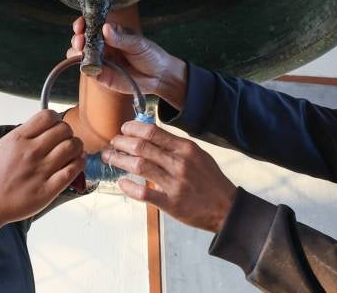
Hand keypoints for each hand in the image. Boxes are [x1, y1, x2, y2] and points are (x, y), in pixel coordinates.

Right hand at [0, 110, 84, 223]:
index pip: (48, 116)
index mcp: (18, 139)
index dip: (56, 119)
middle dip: (68, 133)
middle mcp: (30, 153)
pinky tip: (76, 162)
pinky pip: (73, 170)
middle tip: (65, 141)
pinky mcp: (47, 190)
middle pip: (64, 129)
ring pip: (72, 147)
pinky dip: (79, 163)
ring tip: (72, 152)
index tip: (56, 127)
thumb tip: (50, 122)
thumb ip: (27, 132)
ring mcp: (39, 171)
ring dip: (77, 147)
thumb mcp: (5, 144)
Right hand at [67, 19, 187, 109]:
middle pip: (83, 39)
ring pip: (81, 54)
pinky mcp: (101, 75)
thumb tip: (105, 28)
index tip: (81, 24)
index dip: (84, 23)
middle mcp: (104, 46)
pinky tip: (87, 64)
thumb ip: (121, 38)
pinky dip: (84, 66)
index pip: (93, 25)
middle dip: (78, 37)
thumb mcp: (138, 43)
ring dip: (76, 51)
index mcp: (112, 33)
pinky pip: (88, 70)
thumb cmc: (151, 55)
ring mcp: (101, 60)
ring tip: (80, 50)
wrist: (159, 77)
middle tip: (80, 39)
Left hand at [102, 121, 237, 232]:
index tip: (123, 129)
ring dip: (120, 160)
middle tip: (113, 144)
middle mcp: (179, 163)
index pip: (153, 132)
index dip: (133, 128)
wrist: (226, 207)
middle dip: (121, 143)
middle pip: (142, 147)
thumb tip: (150, 135)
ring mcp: (175, 183)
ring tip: (110, 158)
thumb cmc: (210, 179)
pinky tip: (122, 183)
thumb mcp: (198, 155)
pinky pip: (145, 193)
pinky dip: (130, 187)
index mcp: (186, 148)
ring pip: (140, 166)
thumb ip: (176, 146)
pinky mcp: (171, 203)